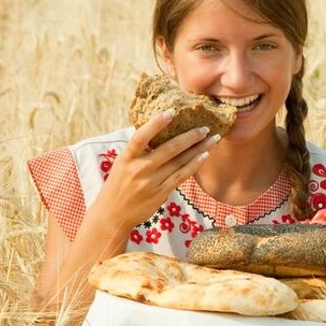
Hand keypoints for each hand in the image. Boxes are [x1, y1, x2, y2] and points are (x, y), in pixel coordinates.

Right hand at [90, 110, 219, 230]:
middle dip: (190, 136)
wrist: (113, 214)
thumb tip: (158, 130)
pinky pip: (181, 176)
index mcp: (127, 157)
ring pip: (179, 162)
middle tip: (205, 127)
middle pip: (169, 148)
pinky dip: (194, 165)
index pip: (140, 137)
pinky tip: (204, 156)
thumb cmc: (119, 184)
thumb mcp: (123, 164)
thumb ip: (139, 150)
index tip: (172, 112)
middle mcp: (139, 169)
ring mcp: (150, 182)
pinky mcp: (160, 193)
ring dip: (198, 149)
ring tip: (212, 139)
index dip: (155, 124)